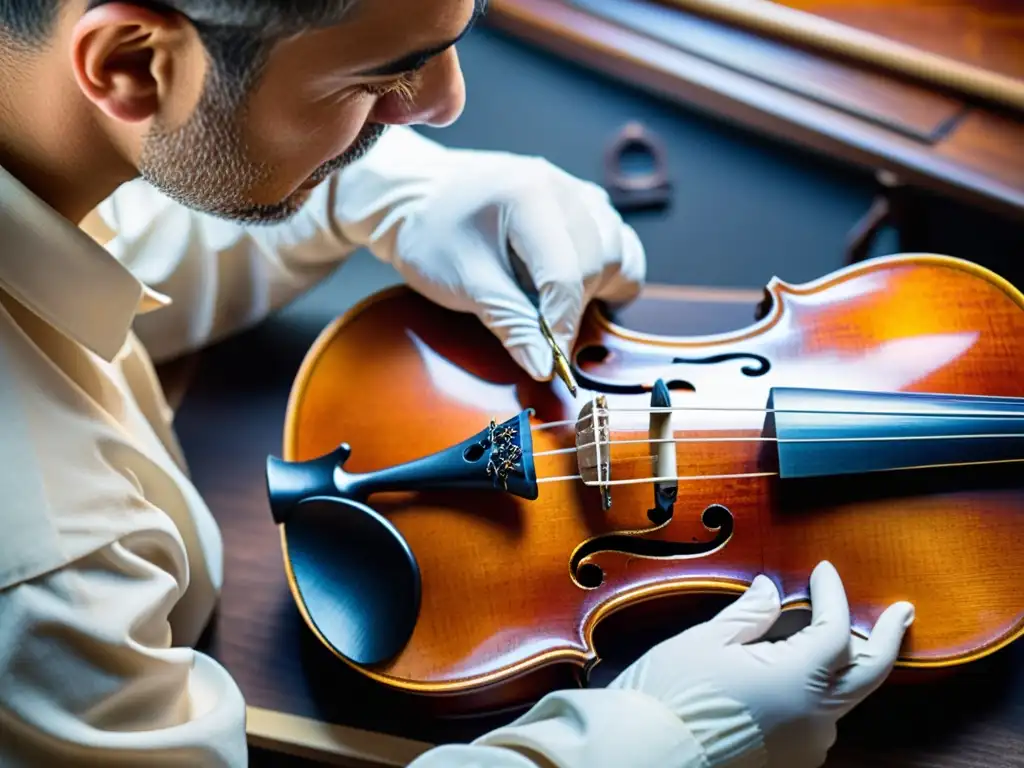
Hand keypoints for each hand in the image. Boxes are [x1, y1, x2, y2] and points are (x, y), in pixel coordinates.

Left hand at [375, 144, 645, 379]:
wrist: (418, 198)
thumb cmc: (433, 236)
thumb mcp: (462, 284)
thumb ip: (509, 323)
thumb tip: (545, 367)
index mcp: (528, 194)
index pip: (565, 271)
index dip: (562, 323)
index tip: (552, 359)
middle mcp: (561, 184)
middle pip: (600, 259)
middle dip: (576, 306)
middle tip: (544, 333)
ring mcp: (577, 189)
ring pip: (618, 249)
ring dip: (597, 287)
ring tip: (553, 304)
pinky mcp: (584, 201)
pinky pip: (619, 239)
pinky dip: (607, 270)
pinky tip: (577, 287)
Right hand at [608, 561, 914, 767]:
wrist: (644, 753)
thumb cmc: (672, 696)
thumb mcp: (708, 640)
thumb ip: (750, 613)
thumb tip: (771, 591)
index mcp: (797, 681)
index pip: (836, 629)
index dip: (833, 595)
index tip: (823, 572)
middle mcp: (814, 717)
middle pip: (868, 672)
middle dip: (887, 638)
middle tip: (901, 613)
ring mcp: (806, 744)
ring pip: (844, 699)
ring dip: (849, 665)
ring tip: (843, 638)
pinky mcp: (790, 759)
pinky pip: (820, 721)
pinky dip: (820, 692)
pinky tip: (804, 676)